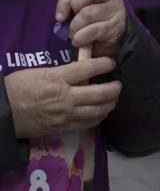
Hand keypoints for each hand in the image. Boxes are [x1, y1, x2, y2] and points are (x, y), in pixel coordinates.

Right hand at [5, 58, 121, 137]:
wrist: (3, 112)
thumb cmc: (17, 88)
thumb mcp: (39, 72)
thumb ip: (62, 73)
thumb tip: (82, 73)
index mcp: (57, 78)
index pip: (88, 69)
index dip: (104, 64)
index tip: (111, 63)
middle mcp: (65, 97)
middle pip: (100, 92)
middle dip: (114, 88)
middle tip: (118, 84)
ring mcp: (66, 114)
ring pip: (98, 110)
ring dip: (111, 103)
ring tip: (114, 98)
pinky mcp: (64, 127)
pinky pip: (89, 123)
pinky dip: (100, 116)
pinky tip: (103, 112)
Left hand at [54, 0, 126, 56]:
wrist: (110, 38)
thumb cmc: (92, 19)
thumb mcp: (79, 5)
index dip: (64, 0)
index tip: (59, 16)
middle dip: (71, 12)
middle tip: (68, 24)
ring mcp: (116, 13)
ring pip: (87, 14)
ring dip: (75, 27)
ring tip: (74, 34)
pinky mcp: (117, 28)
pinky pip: (94, 30)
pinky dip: (81, 37)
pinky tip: (79, 41)